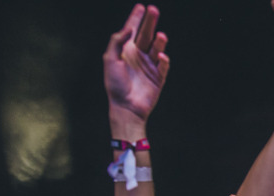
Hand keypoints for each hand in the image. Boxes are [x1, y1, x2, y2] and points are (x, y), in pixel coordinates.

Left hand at [104, 5, 169, 124]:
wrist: (126, 107)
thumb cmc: (115, 84)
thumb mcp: (110, 60)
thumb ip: (117, 41)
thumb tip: (127, 29)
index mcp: (126, 51)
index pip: (132, 30)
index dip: (136, 18)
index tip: (141, 7)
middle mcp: (139, 56)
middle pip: (146, 35)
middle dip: (150, 22)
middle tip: (153, 10)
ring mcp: (149, 66)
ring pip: (157, 48)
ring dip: (160, 41)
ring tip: (161, 35)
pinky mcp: (158, 77)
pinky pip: (163, 65)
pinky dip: (163, 60)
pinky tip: (161, 56)